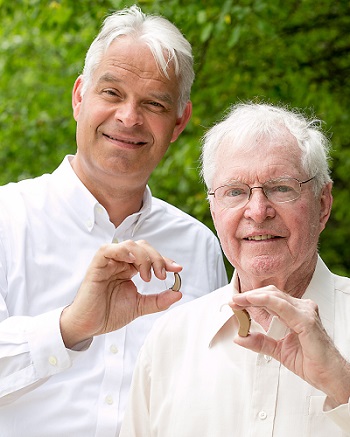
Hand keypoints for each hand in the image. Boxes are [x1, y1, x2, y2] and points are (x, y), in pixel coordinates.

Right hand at [60, 240, 181, 347]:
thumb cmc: (108, 314)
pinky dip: (123, 251)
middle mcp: (120, 262)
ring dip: (143, 257)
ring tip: (147, 275)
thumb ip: (158, 300)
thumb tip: (178, 293)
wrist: (89, 326)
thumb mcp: (139, 306)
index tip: (178, 270)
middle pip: (143, 247)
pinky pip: (108, 249)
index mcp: (130, 269)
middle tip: (162, 275)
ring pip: (130, 245)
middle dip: (157, 258)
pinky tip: (132, 261)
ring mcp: (109, 262)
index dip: (165, 261)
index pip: (150, 256)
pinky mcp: (97, 265)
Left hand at [230, 286, 349, 407]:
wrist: (330, 376)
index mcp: (294, 313)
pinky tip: (253, 301)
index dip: (250, 300)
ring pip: (275, 296)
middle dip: (249, 297)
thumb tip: (240, 337)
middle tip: (233, 301)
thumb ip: (260, 342)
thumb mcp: (278, 350)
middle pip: (270, 294)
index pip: (269, 300)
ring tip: (239, 301)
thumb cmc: (311, 362)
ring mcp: (305, 312)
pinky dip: (266, 302)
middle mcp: (300, 308)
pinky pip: (283, 307)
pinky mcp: (306, 320)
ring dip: (253, 298)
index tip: (234, 303)